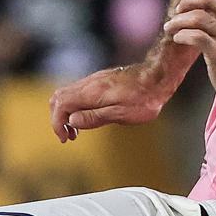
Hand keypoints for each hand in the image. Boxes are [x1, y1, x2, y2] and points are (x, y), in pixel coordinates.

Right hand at [49, 61, 175, 141]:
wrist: (158, 76)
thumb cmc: (144, 98)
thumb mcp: (121, 113)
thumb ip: (95, 117)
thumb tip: (72, 121)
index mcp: (91, 93)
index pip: (60, 105)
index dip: (57, 123)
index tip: (65, 138)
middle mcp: (89, 84)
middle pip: (58, 98)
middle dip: (58, 118)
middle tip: (68, 136)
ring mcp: (94, 81)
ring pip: (67, 94)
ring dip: (66, 113)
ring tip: (76, 131)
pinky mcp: (100, 81)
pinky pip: (78, 92)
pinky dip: (75, 107)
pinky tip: (87, 117)